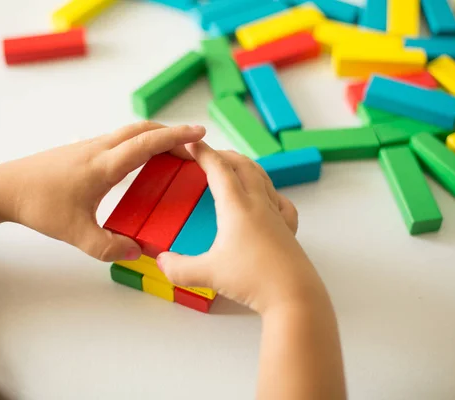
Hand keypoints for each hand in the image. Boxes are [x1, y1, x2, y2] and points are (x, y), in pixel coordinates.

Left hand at [0, 121, 204, 261]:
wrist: (4, 187)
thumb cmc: (39, 206)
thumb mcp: (76, 234)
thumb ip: (108, 247)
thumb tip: (138, 252)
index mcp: (104, 165)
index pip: (148, 143)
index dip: (177, 137)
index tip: (201, 133)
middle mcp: (100, 149)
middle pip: (143, 129)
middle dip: (172, 133)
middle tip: (194, 144)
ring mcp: (90, 147)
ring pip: (130, 132)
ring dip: (155, 136)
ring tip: (173, 152)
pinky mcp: (82, 151)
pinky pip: (119, 140)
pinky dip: (139, 143)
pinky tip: (140, 161)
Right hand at [156, 142, 327, 314]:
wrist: (294, 296)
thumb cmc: (253, 280)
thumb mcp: (208, 274)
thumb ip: (179, 268)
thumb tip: (161, 262)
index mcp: (237, 207)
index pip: (218, 169)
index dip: (203, 153)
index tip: (191, 143)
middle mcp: (258, 204)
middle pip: (243, 166)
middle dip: (224, 155)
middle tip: (209, 154)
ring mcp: (276, 215)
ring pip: (262, 178)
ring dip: (246, 166)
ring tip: (234, 168)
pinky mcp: (288, 229)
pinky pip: (280, 200)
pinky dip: (269, 190)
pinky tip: (266, 198)